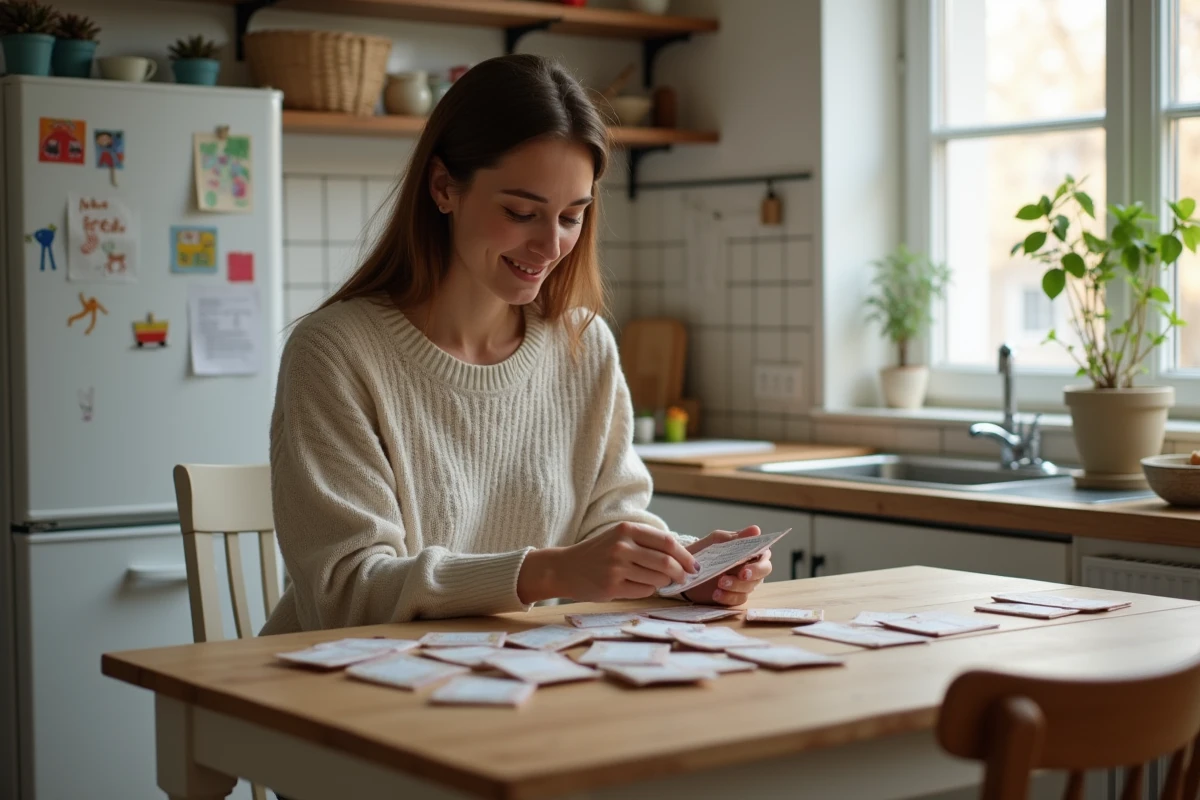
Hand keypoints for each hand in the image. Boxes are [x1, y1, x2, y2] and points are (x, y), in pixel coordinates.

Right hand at [545, 522, 700, 602]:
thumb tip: (682, 557)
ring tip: (657, 581)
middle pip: (666, 562)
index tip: (694, 565)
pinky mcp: (611, 586)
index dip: (685, 556)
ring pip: (657, 579)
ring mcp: (616, 567)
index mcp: (627, 530)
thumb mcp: (619, 537)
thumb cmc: (598, 553)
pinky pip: (643, 591)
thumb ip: (646, 542)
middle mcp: (622, 546)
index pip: (667, 542)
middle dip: (680, 573)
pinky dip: (648, 590)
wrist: (565, 568)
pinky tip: (639, 586)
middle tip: (684, 578)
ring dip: (663, 583)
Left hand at [681, 526, 771, 605]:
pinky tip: (716, 594)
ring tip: (720, 583)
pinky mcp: (733, 597)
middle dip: (751, 576)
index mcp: (750, 552)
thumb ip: (736, 537)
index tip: (746, 568)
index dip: (759, 564)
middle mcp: (751, 569)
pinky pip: (737, 600)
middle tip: (740, 575)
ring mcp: (743, 584)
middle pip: (761, 575)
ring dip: (736, 586)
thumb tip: (756, 530)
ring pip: (749, 588)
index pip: (764, 558)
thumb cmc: (704, 550)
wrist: (684, 568)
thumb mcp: (718, 540)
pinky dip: (727, 597)